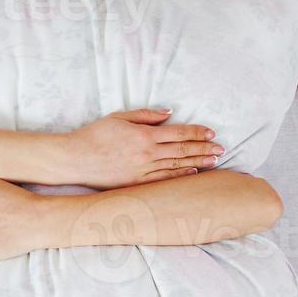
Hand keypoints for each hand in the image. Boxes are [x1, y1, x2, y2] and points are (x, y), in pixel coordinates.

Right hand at [64, 108, 224, 188]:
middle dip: (204, 148)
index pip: (178, 132)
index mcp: (144, 136)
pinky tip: (193, 173)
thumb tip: (169, 113)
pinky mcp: (136, 183)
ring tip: (214, 160)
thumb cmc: (94, 135)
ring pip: (177, 166)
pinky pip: (163, 179)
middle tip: (222, 148)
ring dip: (198, 162)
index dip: (197, 132)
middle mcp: (147, 154)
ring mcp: (142, 171)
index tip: (211, 132)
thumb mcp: (119, 117)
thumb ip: (146, 115)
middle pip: (182, 150)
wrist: (75, 159)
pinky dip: (180, 176)